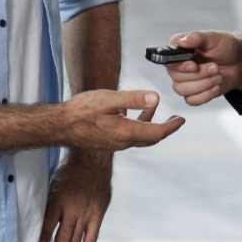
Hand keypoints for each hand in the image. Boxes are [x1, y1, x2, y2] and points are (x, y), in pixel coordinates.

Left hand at [39, 153, 111, 241]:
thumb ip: (49, 205)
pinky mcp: (98, 215)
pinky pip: (91, 239)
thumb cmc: (69, 172)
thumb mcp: (53, 185)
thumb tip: (40, 227)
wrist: (92, 160)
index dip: (43, 238)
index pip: (49, 223)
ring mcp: (87, 213)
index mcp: (60, 199)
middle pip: (63, 238)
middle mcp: (74, 208)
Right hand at [62, 89, 184, 150]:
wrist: (59, 126)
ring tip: (155, 110)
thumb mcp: (109, 99)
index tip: (181, 120)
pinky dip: (136, 124)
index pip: (157, 133)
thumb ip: (133, 99)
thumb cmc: (81, 111)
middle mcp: (123, 142)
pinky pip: (128, 135)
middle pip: (151, 138)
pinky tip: (129, 112)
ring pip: (139, 137)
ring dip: (150, 124)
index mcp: (126, 133)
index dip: (171, 127)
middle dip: (165, 129)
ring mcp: (114, 143)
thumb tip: (156, 98)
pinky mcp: (107, 141)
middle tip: (175, 120)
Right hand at [163, 31, 241, 105]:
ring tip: (218, 76)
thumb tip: (181, 41)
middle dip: (199, 74)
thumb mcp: (213, 37)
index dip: (179, 65)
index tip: (193, 65)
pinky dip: (205, 95)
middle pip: (176, 77)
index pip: (167, 59)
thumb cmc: (225, 47)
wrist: (240, 62)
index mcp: (178, 49)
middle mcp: (178, 66)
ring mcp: (185, 81)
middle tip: (215, 67)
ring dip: (203, 84)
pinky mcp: (193, 93)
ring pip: (182, 90)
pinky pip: (191, 100)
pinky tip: (216, 86)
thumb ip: (196, 37)